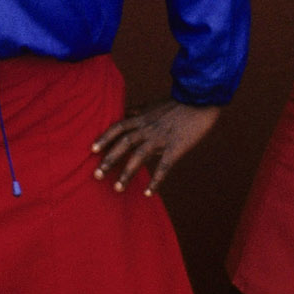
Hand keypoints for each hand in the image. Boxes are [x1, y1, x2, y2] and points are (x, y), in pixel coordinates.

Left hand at [92, 99, 220, 195]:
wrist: (201, 99)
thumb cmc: (178, 103)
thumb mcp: (154, 105)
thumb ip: (139, 111)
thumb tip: (126, 112)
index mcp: (142, 118)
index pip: (118, 127)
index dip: (104, 138)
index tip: (92, 150)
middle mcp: (148, 128)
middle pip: (123, 143)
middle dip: (109, 160)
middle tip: (96, 176)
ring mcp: (161, 137)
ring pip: (139, 156)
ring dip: (126, 173)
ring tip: (117, 189)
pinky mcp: (176, 146)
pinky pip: (164, 166)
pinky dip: (155, 180)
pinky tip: (148, 193)